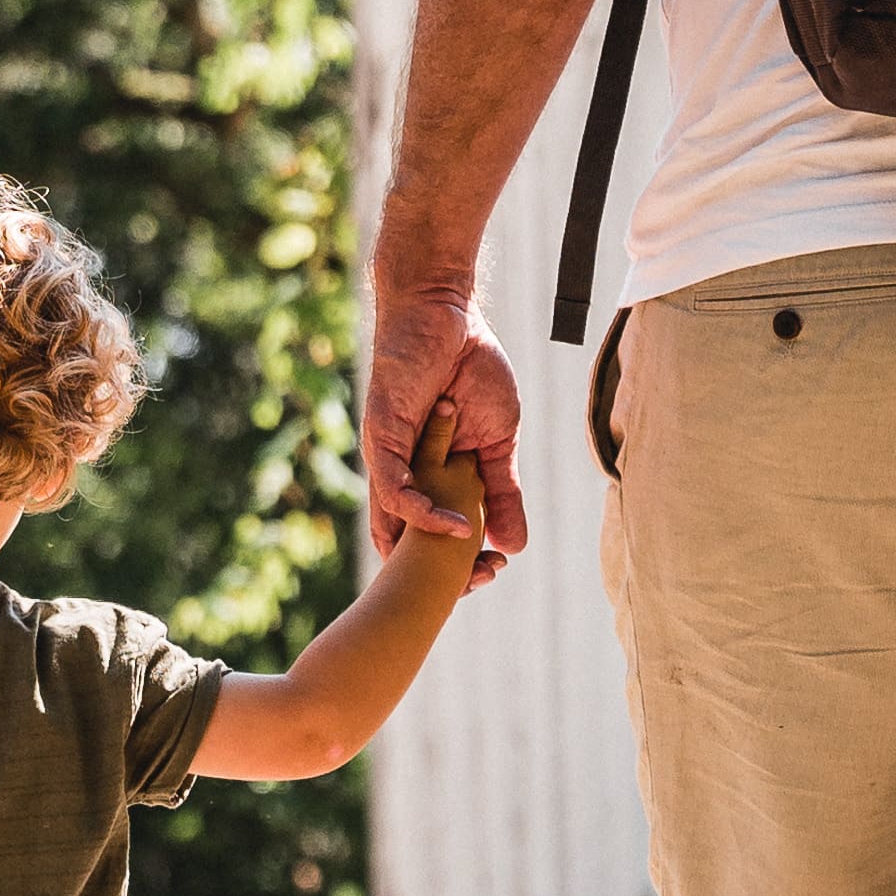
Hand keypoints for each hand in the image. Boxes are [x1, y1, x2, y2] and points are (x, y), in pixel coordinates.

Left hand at [363, 276, 528, 578]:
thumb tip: (514, 546)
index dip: (457, 564)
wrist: (449, 315)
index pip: (433, 540)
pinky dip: (419, 510)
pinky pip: (391, 486)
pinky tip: (451, 524)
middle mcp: (402, 475)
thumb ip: (503, 493)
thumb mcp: (499, 442)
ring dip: (431, 551)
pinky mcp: (380, 436)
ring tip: (469, 564)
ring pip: (395, 524)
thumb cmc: (471, 372)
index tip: (494, 573)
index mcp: (430, 479)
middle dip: (441, 572)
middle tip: (481, 580)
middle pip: (407, 544)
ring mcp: (388, 458)